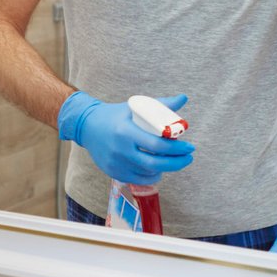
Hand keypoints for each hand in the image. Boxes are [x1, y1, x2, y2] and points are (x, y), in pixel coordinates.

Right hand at [57, 92, 194, 185]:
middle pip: (154, 163)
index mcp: (126, 131)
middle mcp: (120, 149)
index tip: (189, 147)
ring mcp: (116, 163)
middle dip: (176, 163)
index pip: (157, 144)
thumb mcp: (135, 107)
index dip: (176, 149)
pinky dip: (151, 176)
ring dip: (165, 168)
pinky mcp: (113, 172)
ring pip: (147, 173)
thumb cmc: (115, 115)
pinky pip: (137, 179)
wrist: (86, 126)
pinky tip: (158, 169)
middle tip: (188, 158)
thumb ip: (160, 105)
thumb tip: (183, 98)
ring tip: (173, 161)